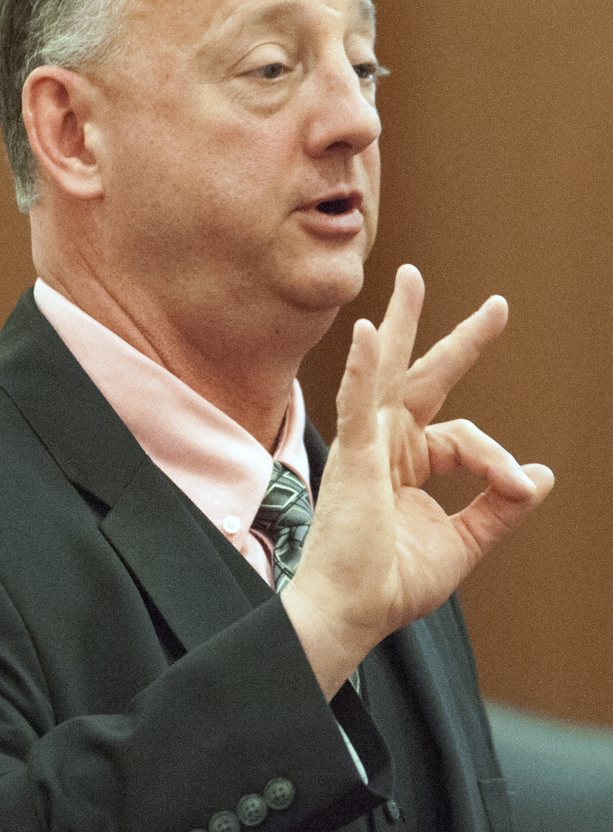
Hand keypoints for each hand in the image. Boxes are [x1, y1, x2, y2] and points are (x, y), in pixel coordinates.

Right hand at [281, 264, 553, 698]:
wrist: (355, 611)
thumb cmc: (393, 581)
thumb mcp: (462, 543)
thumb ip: (498, 507)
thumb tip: (540, 474)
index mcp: (408, 462)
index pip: (463, 437)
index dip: (495, 456)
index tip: (516, 484)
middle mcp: (386, 443)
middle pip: (423, 377)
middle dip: (458, 340)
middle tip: (497, 305)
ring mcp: (367, 444)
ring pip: (386, 371)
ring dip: (399, 324)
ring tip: (410, 280)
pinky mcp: (352, 454)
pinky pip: (357, 401)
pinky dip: (360, 366)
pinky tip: (365, 332)